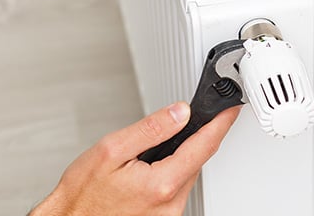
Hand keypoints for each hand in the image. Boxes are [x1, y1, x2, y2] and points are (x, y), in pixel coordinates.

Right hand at [30, 102, 239, 215]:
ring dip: (176, 157)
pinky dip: (168, 173)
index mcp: (161, 183)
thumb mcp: (112, 149)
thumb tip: (180, 112)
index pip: (203, 146)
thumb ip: (150, 129)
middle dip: (190, 138)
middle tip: (174, 123)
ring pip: (186, 174)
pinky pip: (176, 188)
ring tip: (144, 154)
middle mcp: (171, 204)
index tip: (229, 108)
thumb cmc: (84, 194)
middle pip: (196, 160)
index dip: (219, 123)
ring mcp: (169, 215)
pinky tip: (144, 171)